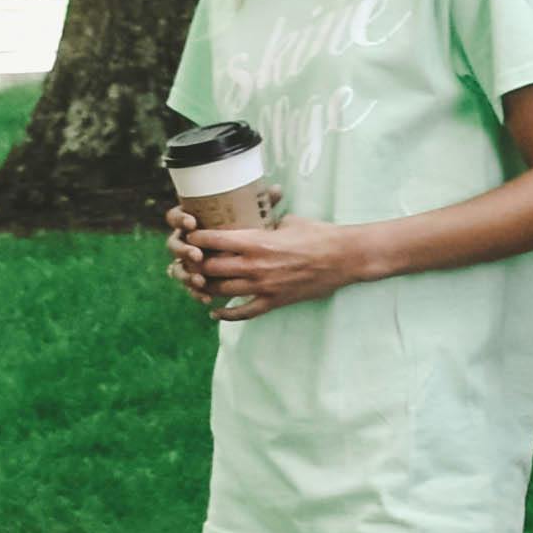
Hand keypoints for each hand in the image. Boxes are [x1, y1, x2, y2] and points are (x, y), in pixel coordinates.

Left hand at [175, 215, 363, 313]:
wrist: (343, 258)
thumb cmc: (318, 234)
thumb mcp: (288, 220)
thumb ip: (266, 222)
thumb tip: (258, 217)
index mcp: (255, 241)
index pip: (213, 241)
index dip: (196, 239)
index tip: (189, 236)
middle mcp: (254, 266)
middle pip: (210, 268)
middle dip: (196, 265)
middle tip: (189, 261)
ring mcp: (262, 287)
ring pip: (220, 291)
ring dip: (206, 288)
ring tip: (198, 284)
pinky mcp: (273, 302)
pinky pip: (243, 313)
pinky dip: (226, 315)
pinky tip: (215, 313)